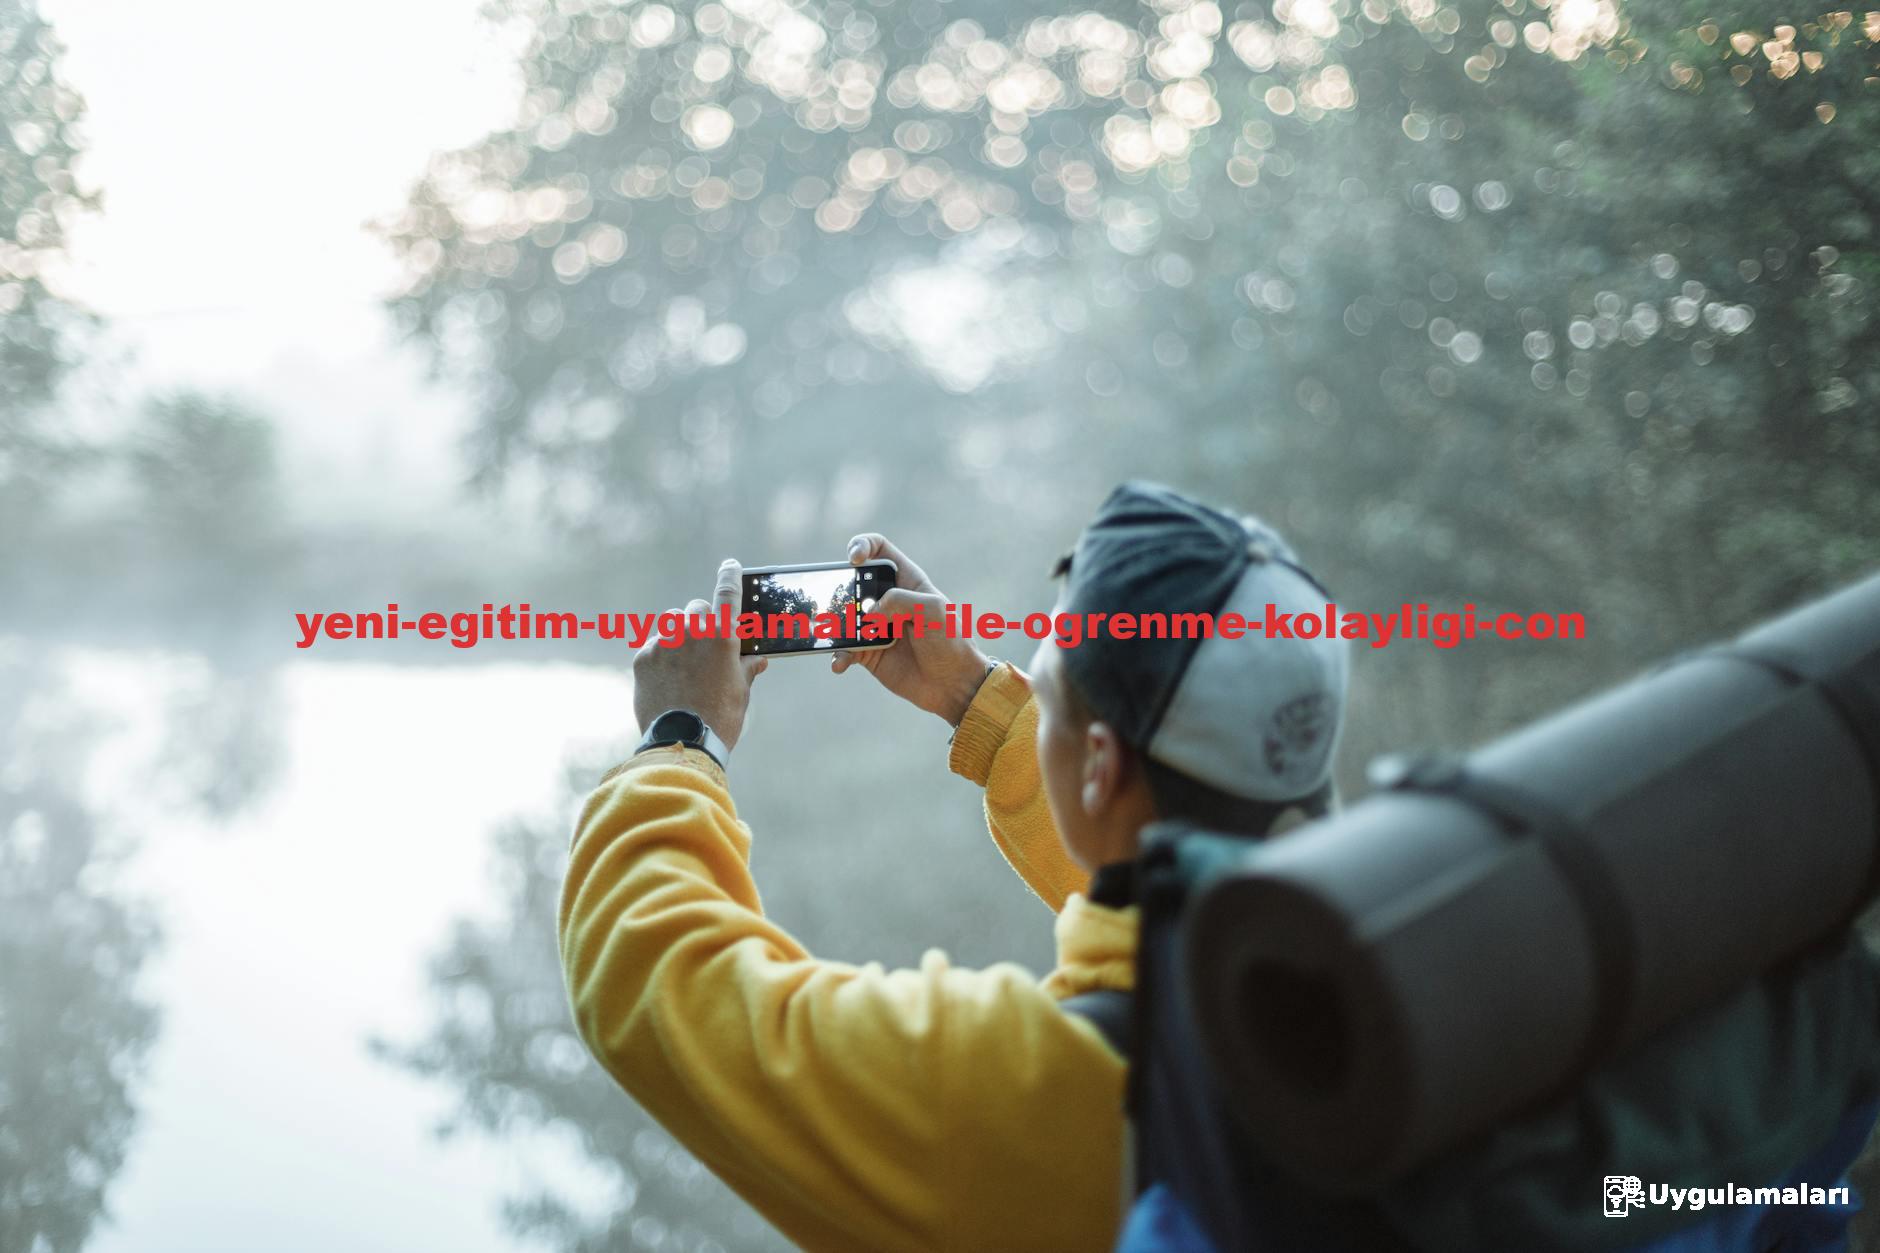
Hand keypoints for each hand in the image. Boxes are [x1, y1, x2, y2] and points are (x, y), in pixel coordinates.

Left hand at [633, 558, 768, 749]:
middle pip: (696, 610)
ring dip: (679, 636)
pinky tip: (668, 679)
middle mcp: (691, 631)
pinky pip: (653, 645)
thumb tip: (756, 660)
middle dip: (702, 623)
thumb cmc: (720, 717)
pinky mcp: (642, 658)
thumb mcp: (741, 691)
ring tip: (684, 663)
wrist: (682, 743)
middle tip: (706, 647)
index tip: (730, 565)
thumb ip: (746, 667)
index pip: (727, 593)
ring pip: (671, 624)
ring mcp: (663, 643)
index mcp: (721, 635)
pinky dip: (661, 656)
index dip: (730, 576)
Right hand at [831, 533, 992, 725]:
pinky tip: (840, 663)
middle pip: (853, 582)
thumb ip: (899, 600)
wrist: (954, 685)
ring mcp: (876, 626)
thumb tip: (868, 613)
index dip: (862, 546)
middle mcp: (888, 600)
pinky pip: (844, 649)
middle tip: (842, 606)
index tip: (854, 559)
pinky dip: (838, 655)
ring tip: (834, 635)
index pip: (879, 549)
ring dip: (833, 624)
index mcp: (906, 581)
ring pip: (842, 617)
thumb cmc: (951, 642)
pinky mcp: (869, 652)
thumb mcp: (932, 610)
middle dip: (839, 589)